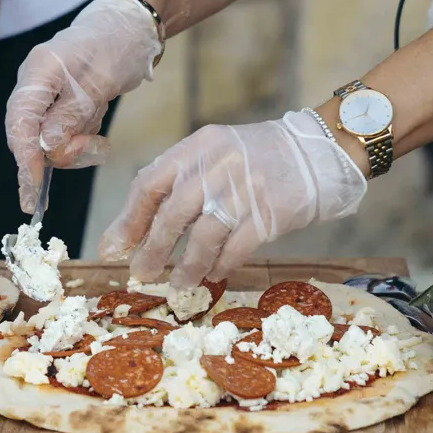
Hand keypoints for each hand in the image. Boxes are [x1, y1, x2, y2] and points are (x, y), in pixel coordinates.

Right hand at [3, 0, 162, 210]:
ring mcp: (45, 95)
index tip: (35, 187)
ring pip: (48, 140)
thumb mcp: (100, 82)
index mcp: (39, 71)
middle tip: (95, 149)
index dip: (25, 157)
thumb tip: (46, 148)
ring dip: (75, 146)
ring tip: (101, 140)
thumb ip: (71, 115)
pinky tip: (98, 122)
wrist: (130, 28)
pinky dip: (81, 138)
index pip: (20, 121)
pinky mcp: (58, 104)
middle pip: (30, 135)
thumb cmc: (116, 45)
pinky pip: (62, 134)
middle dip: (59, 152)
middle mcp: (35, 84)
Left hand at [100, 110, 367, 287]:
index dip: (129, 218)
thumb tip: (138, 228)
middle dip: (152, 248)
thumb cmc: (258, 160)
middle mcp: (219, 165)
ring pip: (204, 236)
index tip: (113, 247)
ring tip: (177, 285)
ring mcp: (246, 189)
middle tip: (140, 274)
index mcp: (198, 147)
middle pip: (173, 213)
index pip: (150, 182)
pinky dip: (220, 265)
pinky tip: (213, 275)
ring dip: (186, 266)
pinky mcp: (270, 213)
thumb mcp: (215, 155)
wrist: (318, 152)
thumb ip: (181, 182)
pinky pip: (236, 248)